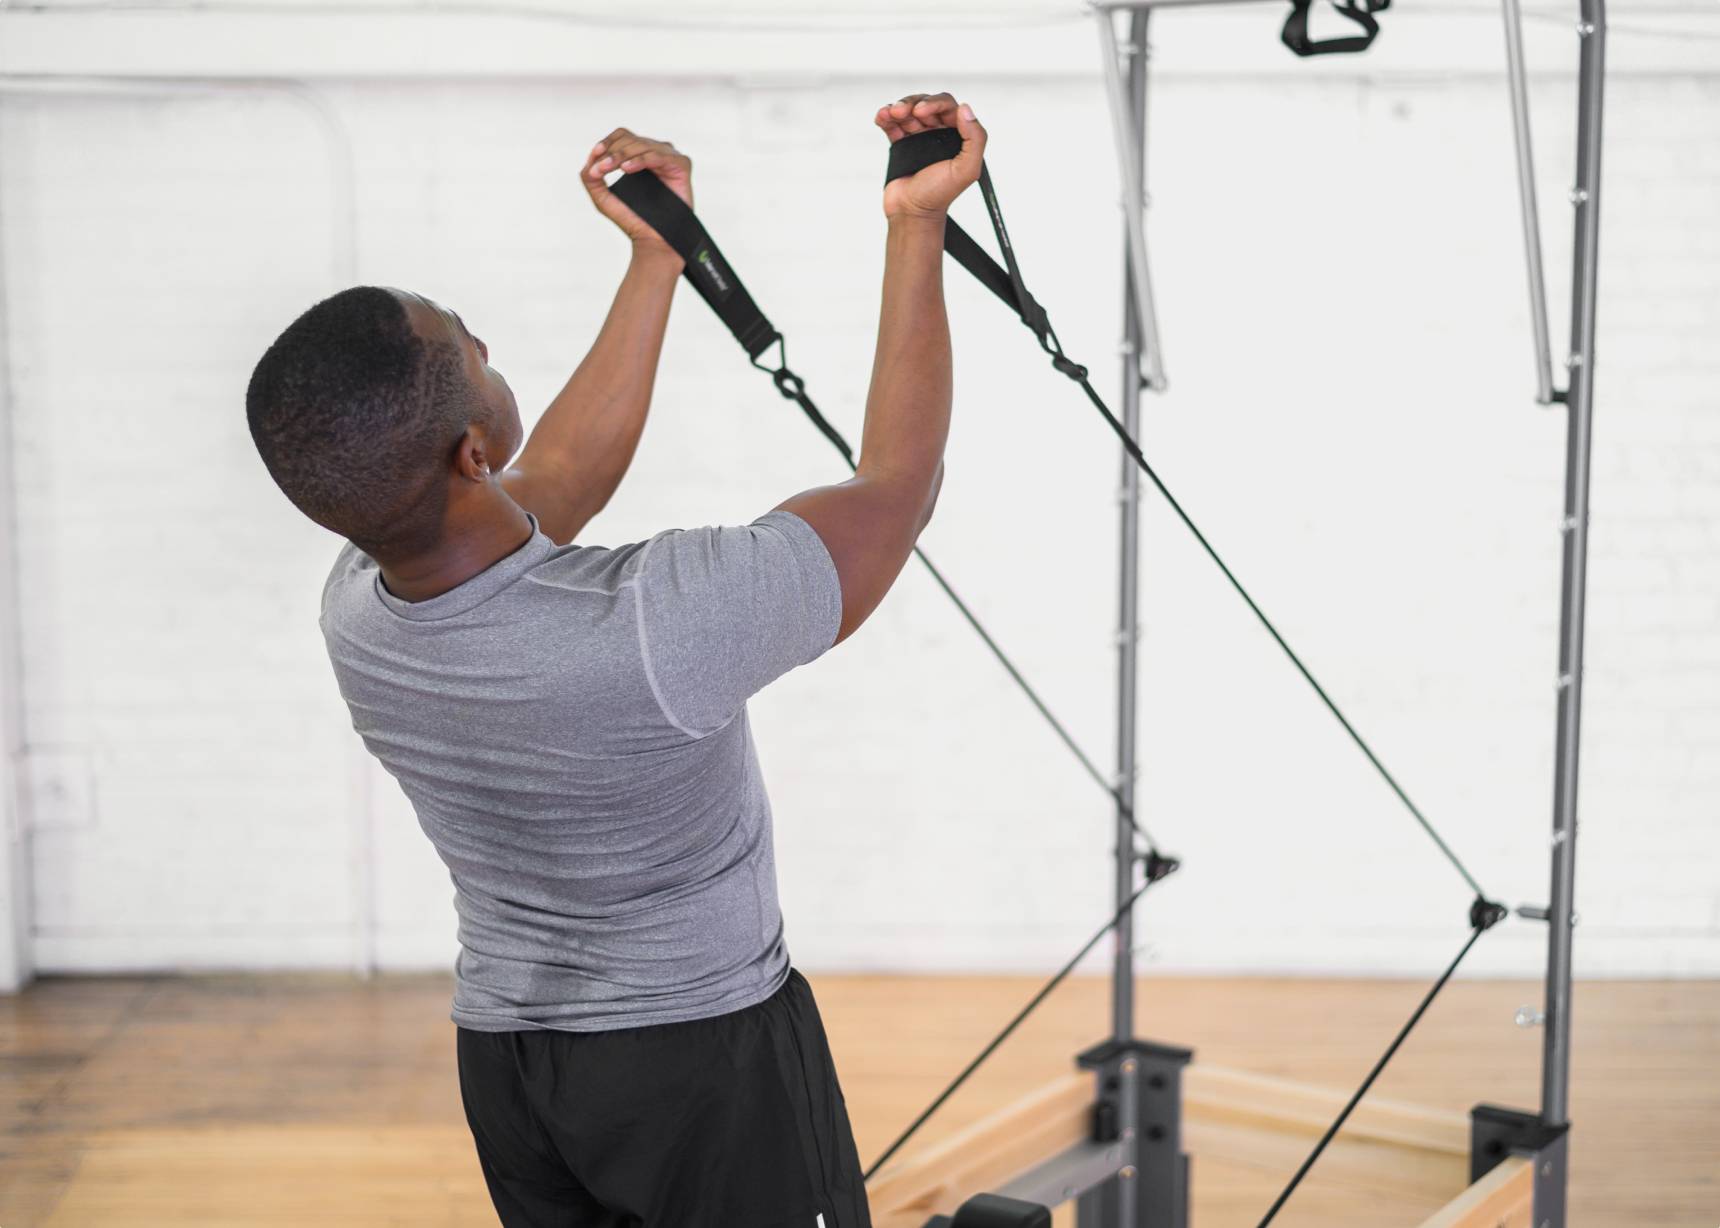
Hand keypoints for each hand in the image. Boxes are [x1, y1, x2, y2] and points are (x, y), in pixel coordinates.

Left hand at [583, 128, 692, 260]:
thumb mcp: (602, 198)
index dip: (608, 142)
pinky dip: (641, 160)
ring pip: (642, 145)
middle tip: (600, 169)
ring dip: (621, 155)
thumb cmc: (632, 220)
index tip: (596, 155)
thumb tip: (589, 159)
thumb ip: (590, 177)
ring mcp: (669, 159)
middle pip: (631, 139)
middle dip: (612, 152)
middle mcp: (656, 154)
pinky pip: (658, 155)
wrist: (652, 241)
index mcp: (640, 156)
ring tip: (609, 169)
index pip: (623, 136)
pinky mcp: (681, 165)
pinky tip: (627, 169)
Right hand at [875, 93, 985, 220]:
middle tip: (902, 111)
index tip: (921, 111)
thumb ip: (975, 139)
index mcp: (957, 136)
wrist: (911, 213)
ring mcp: (919, 138)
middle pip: (926, 104)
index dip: (934, 103)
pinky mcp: (901, 144)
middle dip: (913, 102)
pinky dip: (885, 116)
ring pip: (908, 110)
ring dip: (898, 107)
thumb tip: (965, 109)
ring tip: (890, 114)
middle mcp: (939, 134)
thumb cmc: (939, 195)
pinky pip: (892, 124)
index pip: (947, 107)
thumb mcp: (966, 170)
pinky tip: (881, 117)